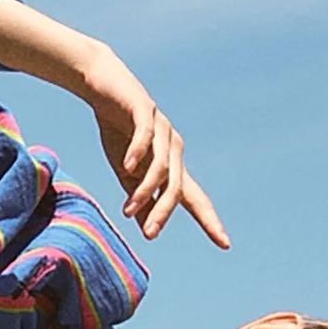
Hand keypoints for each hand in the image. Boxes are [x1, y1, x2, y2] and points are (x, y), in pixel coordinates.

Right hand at [0, 0, 229, 249]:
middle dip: (164, 213)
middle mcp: (173, 147)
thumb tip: (146, 229)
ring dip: (144, 191)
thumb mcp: (125, 171)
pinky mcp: (144, 110)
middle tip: (151, 236)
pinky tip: (127, 167)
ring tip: (128, 209)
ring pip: (161, 167)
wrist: (102, 84)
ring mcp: (162, 129)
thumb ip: (138, 197)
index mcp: (172, 165)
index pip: (194, 198)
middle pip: (177, 189)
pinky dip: (137, 152)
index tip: (225, 244)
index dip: (209, 220)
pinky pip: (145, 135)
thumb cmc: (116, 128)